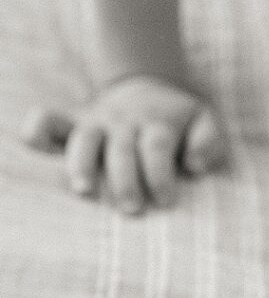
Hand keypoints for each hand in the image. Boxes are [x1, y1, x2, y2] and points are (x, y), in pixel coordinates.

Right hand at [23, 75, 226, 213]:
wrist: (148, 87)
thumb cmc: (180, 119)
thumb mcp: (204, 121)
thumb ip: (208, 140)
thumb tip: (195, 165)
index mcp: (158, 123)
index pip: (158, 148)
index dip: (161, 174)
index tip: (166, 201)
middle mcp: (124, 123)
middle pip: (122, 150)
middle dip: (126, 181)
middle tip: (132, 210)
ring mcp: (96, 123)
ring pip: (85, 140)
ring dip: (82, 164)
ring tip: (83, 192)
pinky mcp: (74, 124)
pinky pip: (49, 121)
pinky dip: (37, 129)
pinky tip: (31, 142)